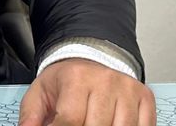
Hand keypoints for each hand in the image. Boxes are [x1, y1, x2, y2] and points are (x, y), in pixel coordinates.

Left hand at [18, 58, 154, 125]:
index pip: (70, 120)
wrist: (91, 56)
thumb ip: (31, 117)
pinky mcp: (145, 97)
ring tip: (92, 125)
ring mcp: (128, 89)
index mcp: (76, 78)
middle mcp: (106, 81)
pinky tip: (112, 125)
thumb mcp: (41, 93)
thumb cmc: (67, 79)